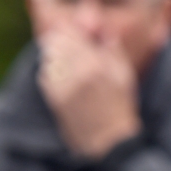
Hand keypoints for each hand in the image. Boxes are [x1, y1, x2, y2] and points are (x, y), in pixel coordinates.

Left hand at [37, 27, 141, 159]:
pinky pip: (45, 74)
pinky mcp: (53, 97)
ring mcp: (62, 86)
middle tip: (72, 42)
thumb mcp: (124, 75)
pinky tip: (64, 75)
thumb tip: (103, 30)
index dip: (73, 28)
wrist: (109, 141)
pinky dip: (52, 70)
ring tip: (69, 59)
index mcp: (97, 64)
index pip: (72, 32)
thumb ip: (112, 49)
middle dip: (63, 38)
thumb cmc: (121, 107)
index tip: (78, 29)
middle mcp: (77, 73)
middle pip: (56, 41)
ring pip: (49, 56)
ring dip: (56, 53)